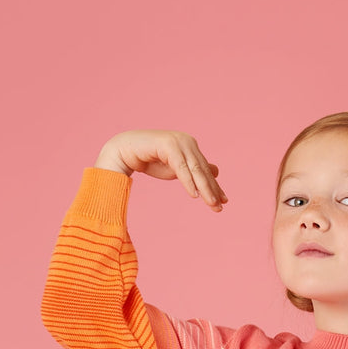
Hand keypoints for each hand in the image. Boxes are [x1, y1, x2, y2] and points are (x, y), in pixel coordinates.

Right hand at [94, 130, 227, 210]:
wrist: (124, 151)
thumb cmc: (149, 160)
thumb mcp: (176, 169)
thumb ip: (193, 170)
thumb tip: (216, 171)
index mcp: (191, 146)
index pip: (205, 170)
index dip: (214, 186)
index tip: (223, 201)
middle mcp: (187, 142)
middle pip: (202, 170)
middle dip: (211, 190)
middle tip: (219, 207)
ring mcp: (178, 142)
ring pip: (195, 169)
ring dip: (204, 188)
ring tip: (211, 204)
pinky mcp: (168, 145)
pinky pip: (181, 167)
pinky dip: (188, 182)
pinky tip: (194, 195)